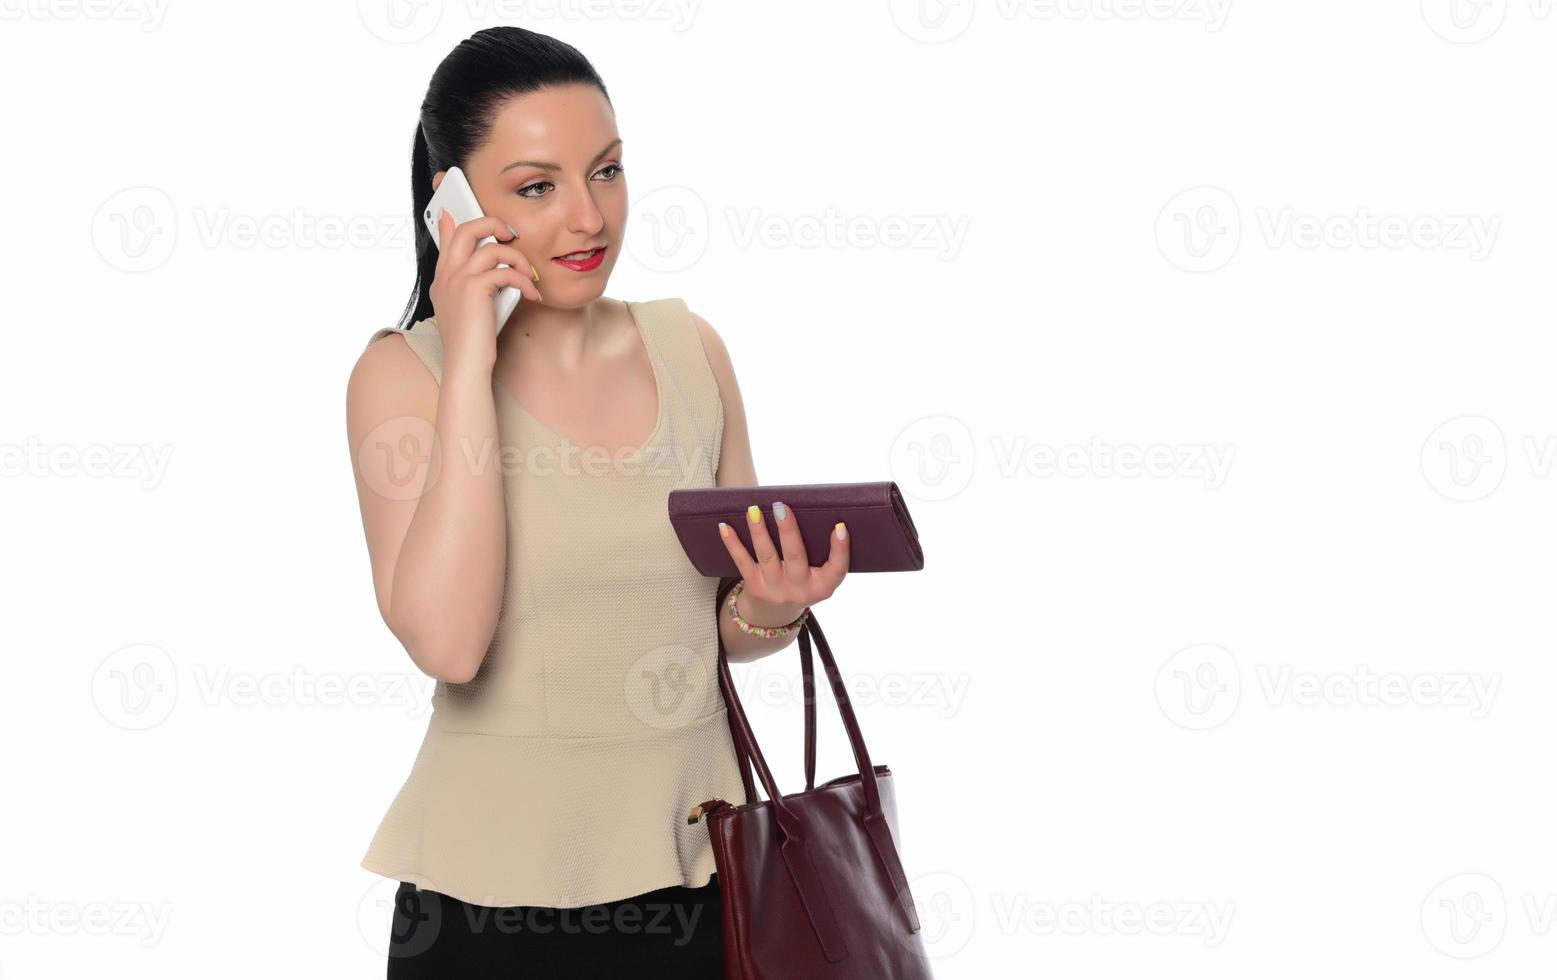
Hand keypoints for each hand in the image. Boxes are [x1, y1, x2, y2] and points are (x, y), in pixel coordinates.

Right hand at [427, 209, 541, 366]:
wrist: (466, 366)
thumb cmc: (473, 343)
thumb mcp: (471, 309)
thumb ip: (477, 284)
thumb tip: (490, 268)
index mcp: (443, 279)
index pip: (447, 239)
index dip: (454, 222)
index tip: (456, 209)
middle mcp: (447, 276)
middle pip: (467, 228)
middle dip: (493, 223)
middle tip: (512, 234)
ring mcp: (458, 281)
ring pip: (492, 247)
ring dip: (518, 259)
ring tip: (531, 277)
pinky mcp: (474, 289)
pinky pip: (505, 271)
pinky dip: (525, 281)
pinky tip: (532, 295)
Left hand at [718, 501, 849, 626]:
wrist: (773, 616)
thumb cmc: (801, 583)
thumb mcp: (818, 576)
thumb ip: (821, 553)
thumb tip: (813, 510)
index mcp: (822, 587)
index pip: (837, 569)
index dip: (840, 549)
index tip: (840, 526)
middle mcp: (799, 590)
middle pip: (795, 557)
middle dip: (788, 531)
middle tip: (781, 507)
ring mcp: (775, 590)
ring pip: (767, 556)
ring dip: (759, 532)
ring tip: (753, 510)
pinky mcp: (754, 587)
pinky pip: (742, 562)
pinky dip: (733, 543)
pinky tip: (725, 526)